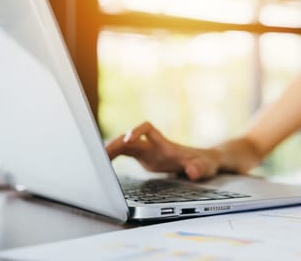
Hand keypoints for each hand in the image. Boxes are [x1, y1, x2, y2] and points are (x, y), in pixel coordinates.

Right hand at [106, 122, 220, 180]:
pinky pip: (124, 153)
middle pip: (129, 137)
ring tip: (95, 160)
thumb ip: (199, 169)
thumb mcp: (205, 167)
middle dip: (114, 143)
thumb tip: (193, 172)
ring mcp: (148, 150)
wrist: (204, 161)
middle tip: (100, 154)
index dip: (136, 131)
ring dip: (110, 150)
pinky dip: (113, 156)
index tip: (127, 139)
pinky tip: (103, 164)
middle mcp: (154, 144)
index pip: (147, 128)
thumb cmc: (205, 163)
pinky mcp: (145, 157)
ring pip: (124, 144)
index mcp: (165, 144)